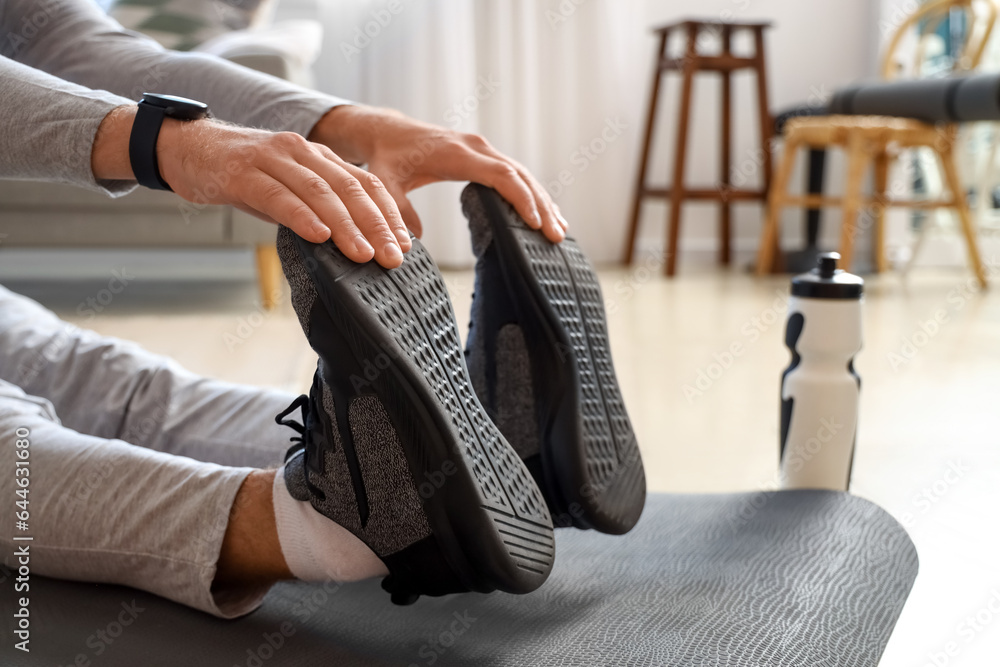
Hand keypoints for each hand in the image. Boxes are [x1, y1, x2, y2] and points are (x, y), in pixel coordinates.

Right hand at [91, 106, 409, 268]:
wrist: (186, 148)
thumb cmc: (243, 176)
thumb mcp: (288, 190)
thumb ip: (318, 210)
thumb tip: (353, 246)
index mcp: (319, 156)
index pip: (365, 184)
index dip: (389, 215)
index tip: (405, 245)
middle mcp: (302, 152)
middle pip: (350, 189)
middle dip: (376, 226)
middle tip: (392, 258)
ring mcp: (272, 159)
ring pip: (319, 192)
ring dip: (346, 226)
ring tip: (364, 254)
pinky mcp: (243, 173)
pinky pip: (278, 195)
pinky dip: (301, 216)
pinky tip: (319, 236)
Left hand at [309, 105, 567, 242]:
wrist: (388, 132)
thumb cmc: (387, 157)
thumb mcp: (384, 182)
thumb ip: (396, 210)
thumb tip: (412, 243)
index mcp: (456, 153)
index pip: (500, 175)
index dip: (520, 198)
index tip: (534, 223)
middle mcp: (476, 147)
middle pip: (519, 175)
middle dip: (540, 205)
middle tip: (556, 235)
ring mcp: (483, 150)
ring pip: (522, 174)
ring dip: (542, 200)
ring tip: (559, 229)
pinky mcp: (484, 156)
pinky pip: (515, 174)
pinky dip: (532, 193)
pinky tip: (546, 213)